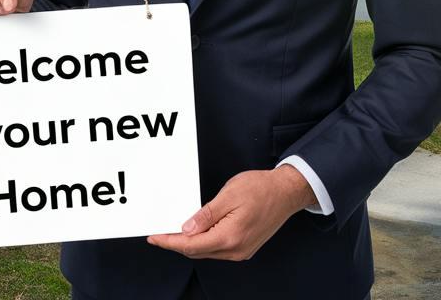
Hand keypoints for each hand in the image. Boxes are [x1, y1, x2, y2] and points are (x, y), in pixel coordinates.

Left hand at [147, 166, 317, 260]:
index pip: (191, 245)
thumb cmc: (260, 189)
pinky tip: (195, 233)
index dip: (170, 242)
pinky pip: (218, 248)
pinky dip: (203, 242)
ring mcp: (242, 250)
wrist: (286, 193)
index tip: (154, 238)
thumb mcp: (228, 195)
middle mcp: (236, 249)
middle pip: (197, 252)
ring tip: (172, 232)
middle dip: (176, 243)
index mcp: (230, 237)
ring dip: (189, 244)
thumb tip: (187, 229)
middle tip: (158, 234)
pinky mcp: (245, 246)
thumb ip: (206, 215)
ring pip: (207, 252)